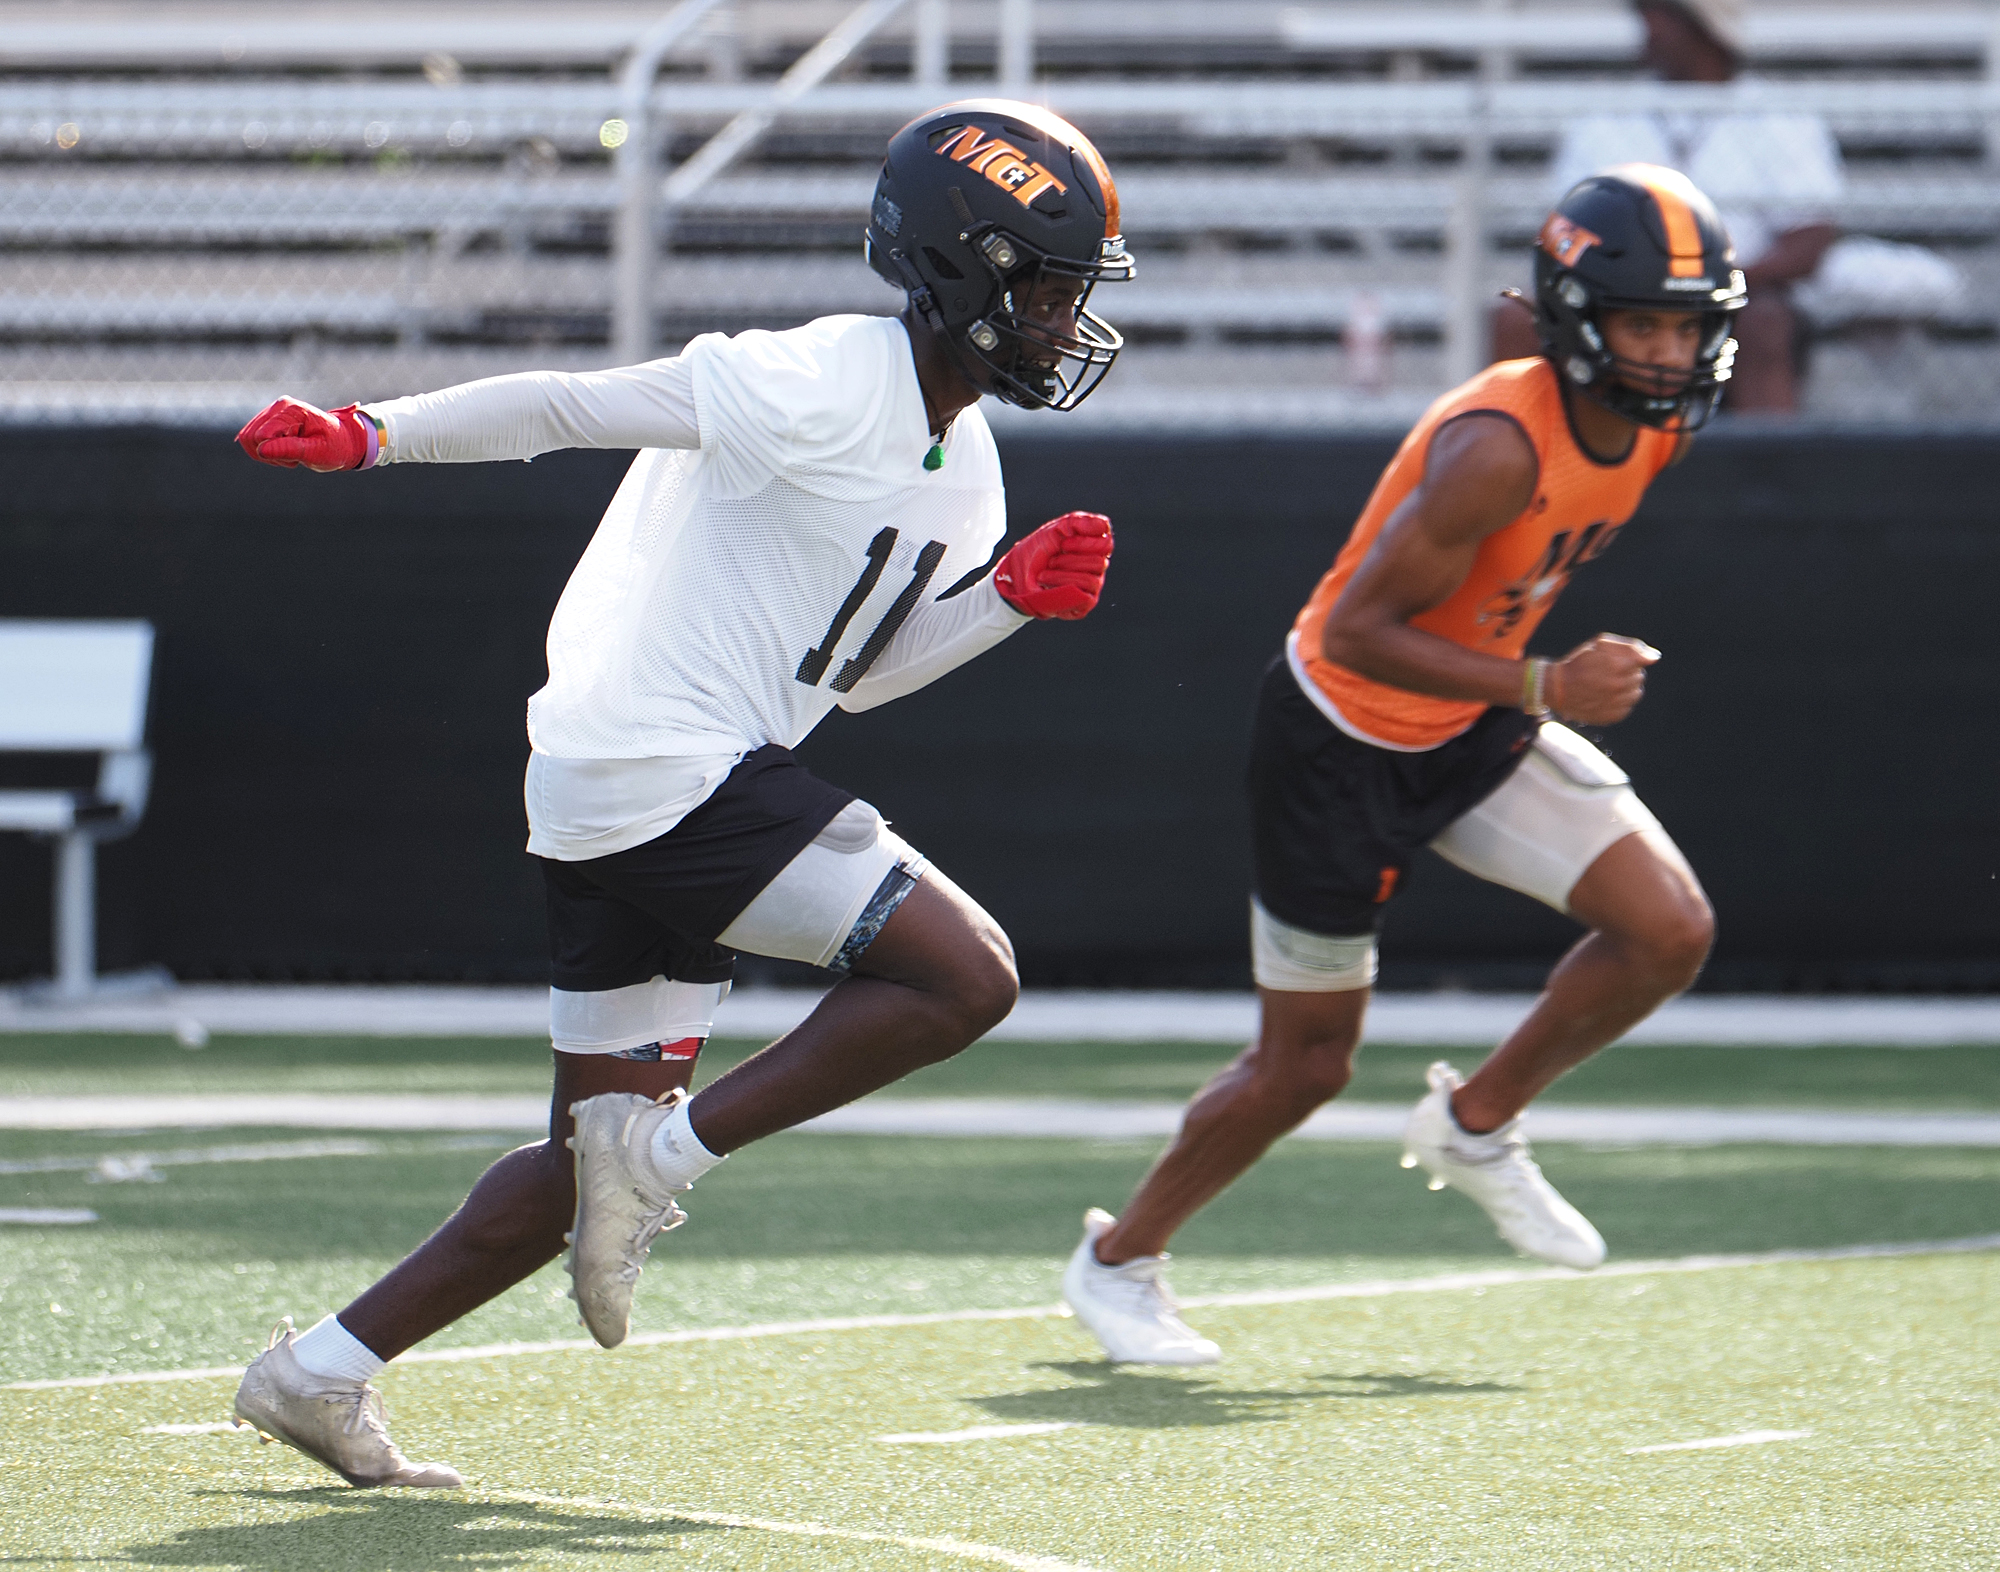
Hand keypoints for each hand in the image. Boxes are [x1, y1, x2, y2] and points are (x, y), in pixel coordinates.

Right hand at [235, 397, 371, 470]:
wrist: (343, 441)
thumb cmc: (335, 447)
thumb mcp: (317, 452)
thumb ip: (290, 449)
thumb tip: (262, 450)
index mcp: (290, 410)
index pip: (261, 436)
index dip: (276, 453)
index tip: (300, 455)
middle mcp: (277, 406)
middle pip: (250, 437)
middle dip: (270, 454)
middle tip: (296, 456)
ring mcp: (271, 413)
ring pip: (247, 439)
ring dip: (268, 454)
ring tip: (293, 453)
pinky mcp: (267, 421)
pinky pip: (250, 441)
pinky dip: (266, 451)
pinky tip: (286, 450)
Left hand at [993, 511, 1113, 619]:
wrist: (1016, 574)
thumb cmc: (1037, 551)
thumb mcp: (1056, 529)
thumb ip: (1080, 522)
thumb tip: (1105, 526)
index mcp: (1093, 548)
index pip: (1106, 543)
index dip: (1085, 543)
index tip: (1063, 543)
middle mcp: (1096, 568)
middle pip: (1099, 562)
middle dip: (1070, 559)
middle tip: (1051, 560)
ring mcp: (1092, 587)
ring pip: (1091, 579)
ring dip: (1063, 573)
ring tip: (1045, 573)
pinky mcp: (1083, 605)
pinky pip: (1083, 595)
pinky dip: (1062, 586)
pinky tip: (1047, 583)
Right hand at [1551, 634, 1658, 725]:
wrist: (1557, 687)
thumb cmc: (1578, 662)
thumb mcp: (1600, 643)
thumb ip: (1631, 647)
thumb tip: (1655, 657)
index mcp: (1619, 665)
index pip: (1641, 662)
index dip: (1627, 660)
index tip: (1613, 661)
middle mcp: (1620, 686)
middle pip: (1639, 677)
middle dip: (1626, 673)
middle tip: (1606, 673)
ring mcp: (1616, 703)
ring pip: (1636, 693)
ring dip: (1625, 688)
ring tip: (1606, 685)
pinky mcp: (1612, 716)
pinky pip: (1627, 707)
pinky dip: (1619, 702)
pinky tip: (1604, 697)